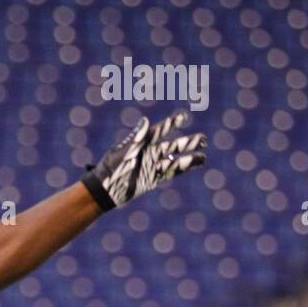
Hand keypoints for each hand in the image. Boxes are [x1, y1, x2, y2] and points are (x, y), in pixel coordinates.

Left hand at [82, 110, 205, 210]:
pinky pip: (169, 173)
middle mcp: (149, 153)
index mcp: (141, 143)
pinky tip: (192, 165)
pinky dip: (180, 169)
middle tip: (202, 138)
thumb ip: (135, 138)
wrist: (104, 190)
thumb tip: (145, 121)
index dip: (171, 124)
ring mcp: (151, 166)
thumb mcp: (122, 152)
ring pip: (174, 160)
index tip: (183, 117)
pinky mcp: (152, 179)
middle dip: (187, 142)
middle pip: (172, 146)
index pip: (160, 131)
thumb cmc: (110, 168)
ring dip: (188, 157)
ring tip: (203, 155)